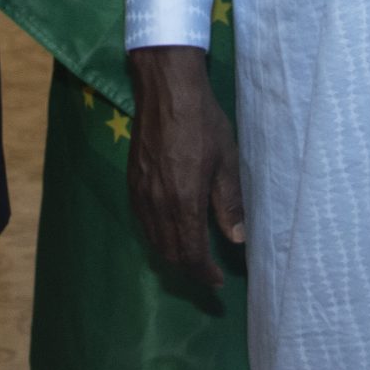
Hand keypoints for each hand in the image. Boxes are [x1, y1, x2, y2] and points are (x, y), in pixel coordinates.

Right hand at [126, 46, 245, 286]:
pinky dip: (156, 234)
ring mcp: (141, 193)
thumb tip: (237, 239)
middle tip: (207, 269)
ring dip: (171, 252)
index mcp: (184, 202)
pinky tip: (170, 227)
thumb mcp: (226, 161)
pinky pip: (143, 221)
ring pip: (153, 239)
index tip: (217, 280)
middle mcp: (157, 204)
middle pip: (169, 252)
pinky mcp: (131, 180)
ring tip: (191, 252)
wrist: (166, 90)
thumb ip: (229, 204)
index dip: (204, 273)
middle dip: (188, 267)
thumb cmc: (202, 122)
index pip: (191, 253)